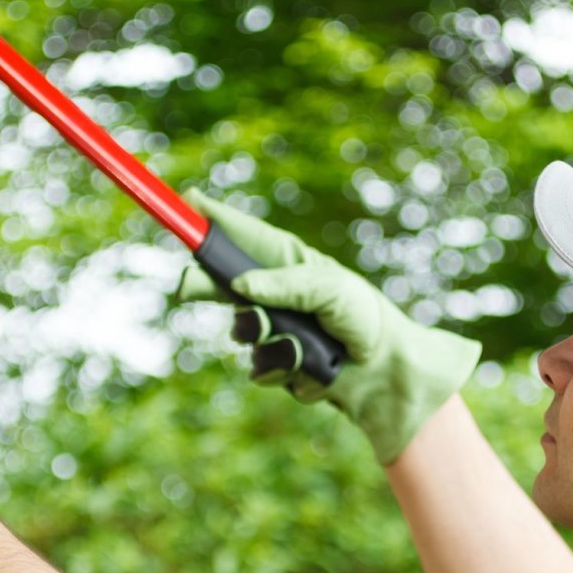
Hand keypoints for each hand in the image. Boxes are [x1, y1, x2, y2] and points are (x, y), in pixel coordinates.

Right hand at [177, 190, 481, 463]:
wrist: (385, 370)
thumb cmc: (363, 317)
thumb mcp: (329, 289)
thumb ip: (286, 285)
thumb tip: (242, 286)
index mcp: (287, 264)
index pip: (242, 236)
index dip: (213, 220)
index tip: (187, 202)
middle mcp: (273, 295)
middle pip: (221, 285)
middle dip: (205, 284)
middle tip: (188, 285)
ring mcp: (271, 331)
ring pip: (242, 334)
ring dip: (272, 339)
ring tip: (307, 344)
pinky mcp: (276, 366)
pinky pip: (261, 369)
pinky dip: (287, 369)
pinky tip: (313, 368)